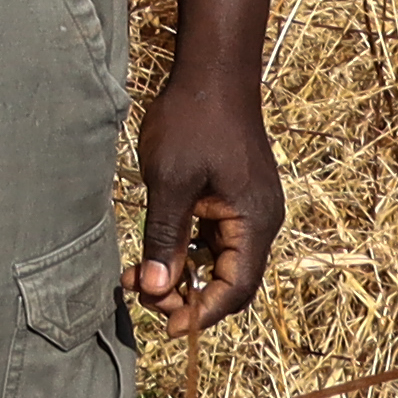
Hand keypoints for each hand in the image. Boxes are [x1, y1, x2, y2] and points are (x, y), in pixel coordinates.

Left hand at [130, 66, 281, 334]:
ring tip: (137, 278)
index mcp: (254, 221)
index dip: (201, 313)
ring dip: (181, 274)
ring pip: (217, 261)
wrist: (213, 70)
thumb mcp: (171, 181)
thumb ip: (164, 238)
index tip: (165, 327)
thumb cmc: (193, 119)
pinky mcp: (232, 196)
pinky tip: (152, 251)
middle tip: (142, 297)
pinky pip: (211, 238)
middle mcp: (260, 220)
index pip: (235, 288)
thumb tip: (158, 290)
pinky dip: (184, 250)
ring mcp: (248, 208)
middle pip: (229, 280)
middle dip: (186, 297)